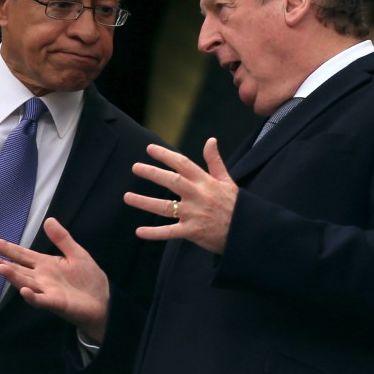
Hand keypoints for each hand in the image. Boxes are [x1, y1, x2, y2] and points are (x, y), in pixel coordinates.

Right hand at [0, 218, 109, 342]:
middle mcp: (42, 278)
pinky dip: (32, 297)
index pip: (23, 255)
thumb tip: (48, 220)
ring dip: (13, 277)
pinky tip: (24, 291)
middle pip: (19, 269)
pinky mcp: (57, 303)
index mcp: (46, 264)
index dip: (8, 249)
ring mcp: (47, 291)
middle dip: (4, 264)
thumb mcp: (76, 253)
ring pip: (26, 282)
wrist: (103, 301)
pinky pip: (42, 300)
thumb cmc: (88, 279)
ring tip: (1, 268)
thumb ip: (61, 238)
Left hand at [123, 138, 237, 254]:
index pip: (182, 163)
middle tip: (135, 167)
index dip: (165, 155)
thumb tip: (211, 140)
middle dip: (152, 173)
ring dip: (144, 201)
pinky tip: (139, 231)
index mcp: (205, 182)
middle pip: (172, 181)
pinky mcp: (192, 232)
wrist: (247, 231)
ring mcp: (194, 214)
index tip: (149, 148)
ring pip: (165, 207)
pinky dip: (154, 233)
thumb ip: (214, 161)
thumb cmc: (236, 205)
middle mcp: (198, 195)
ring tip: (127, 196)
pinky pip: (169, 232)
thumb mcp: (227, 180)